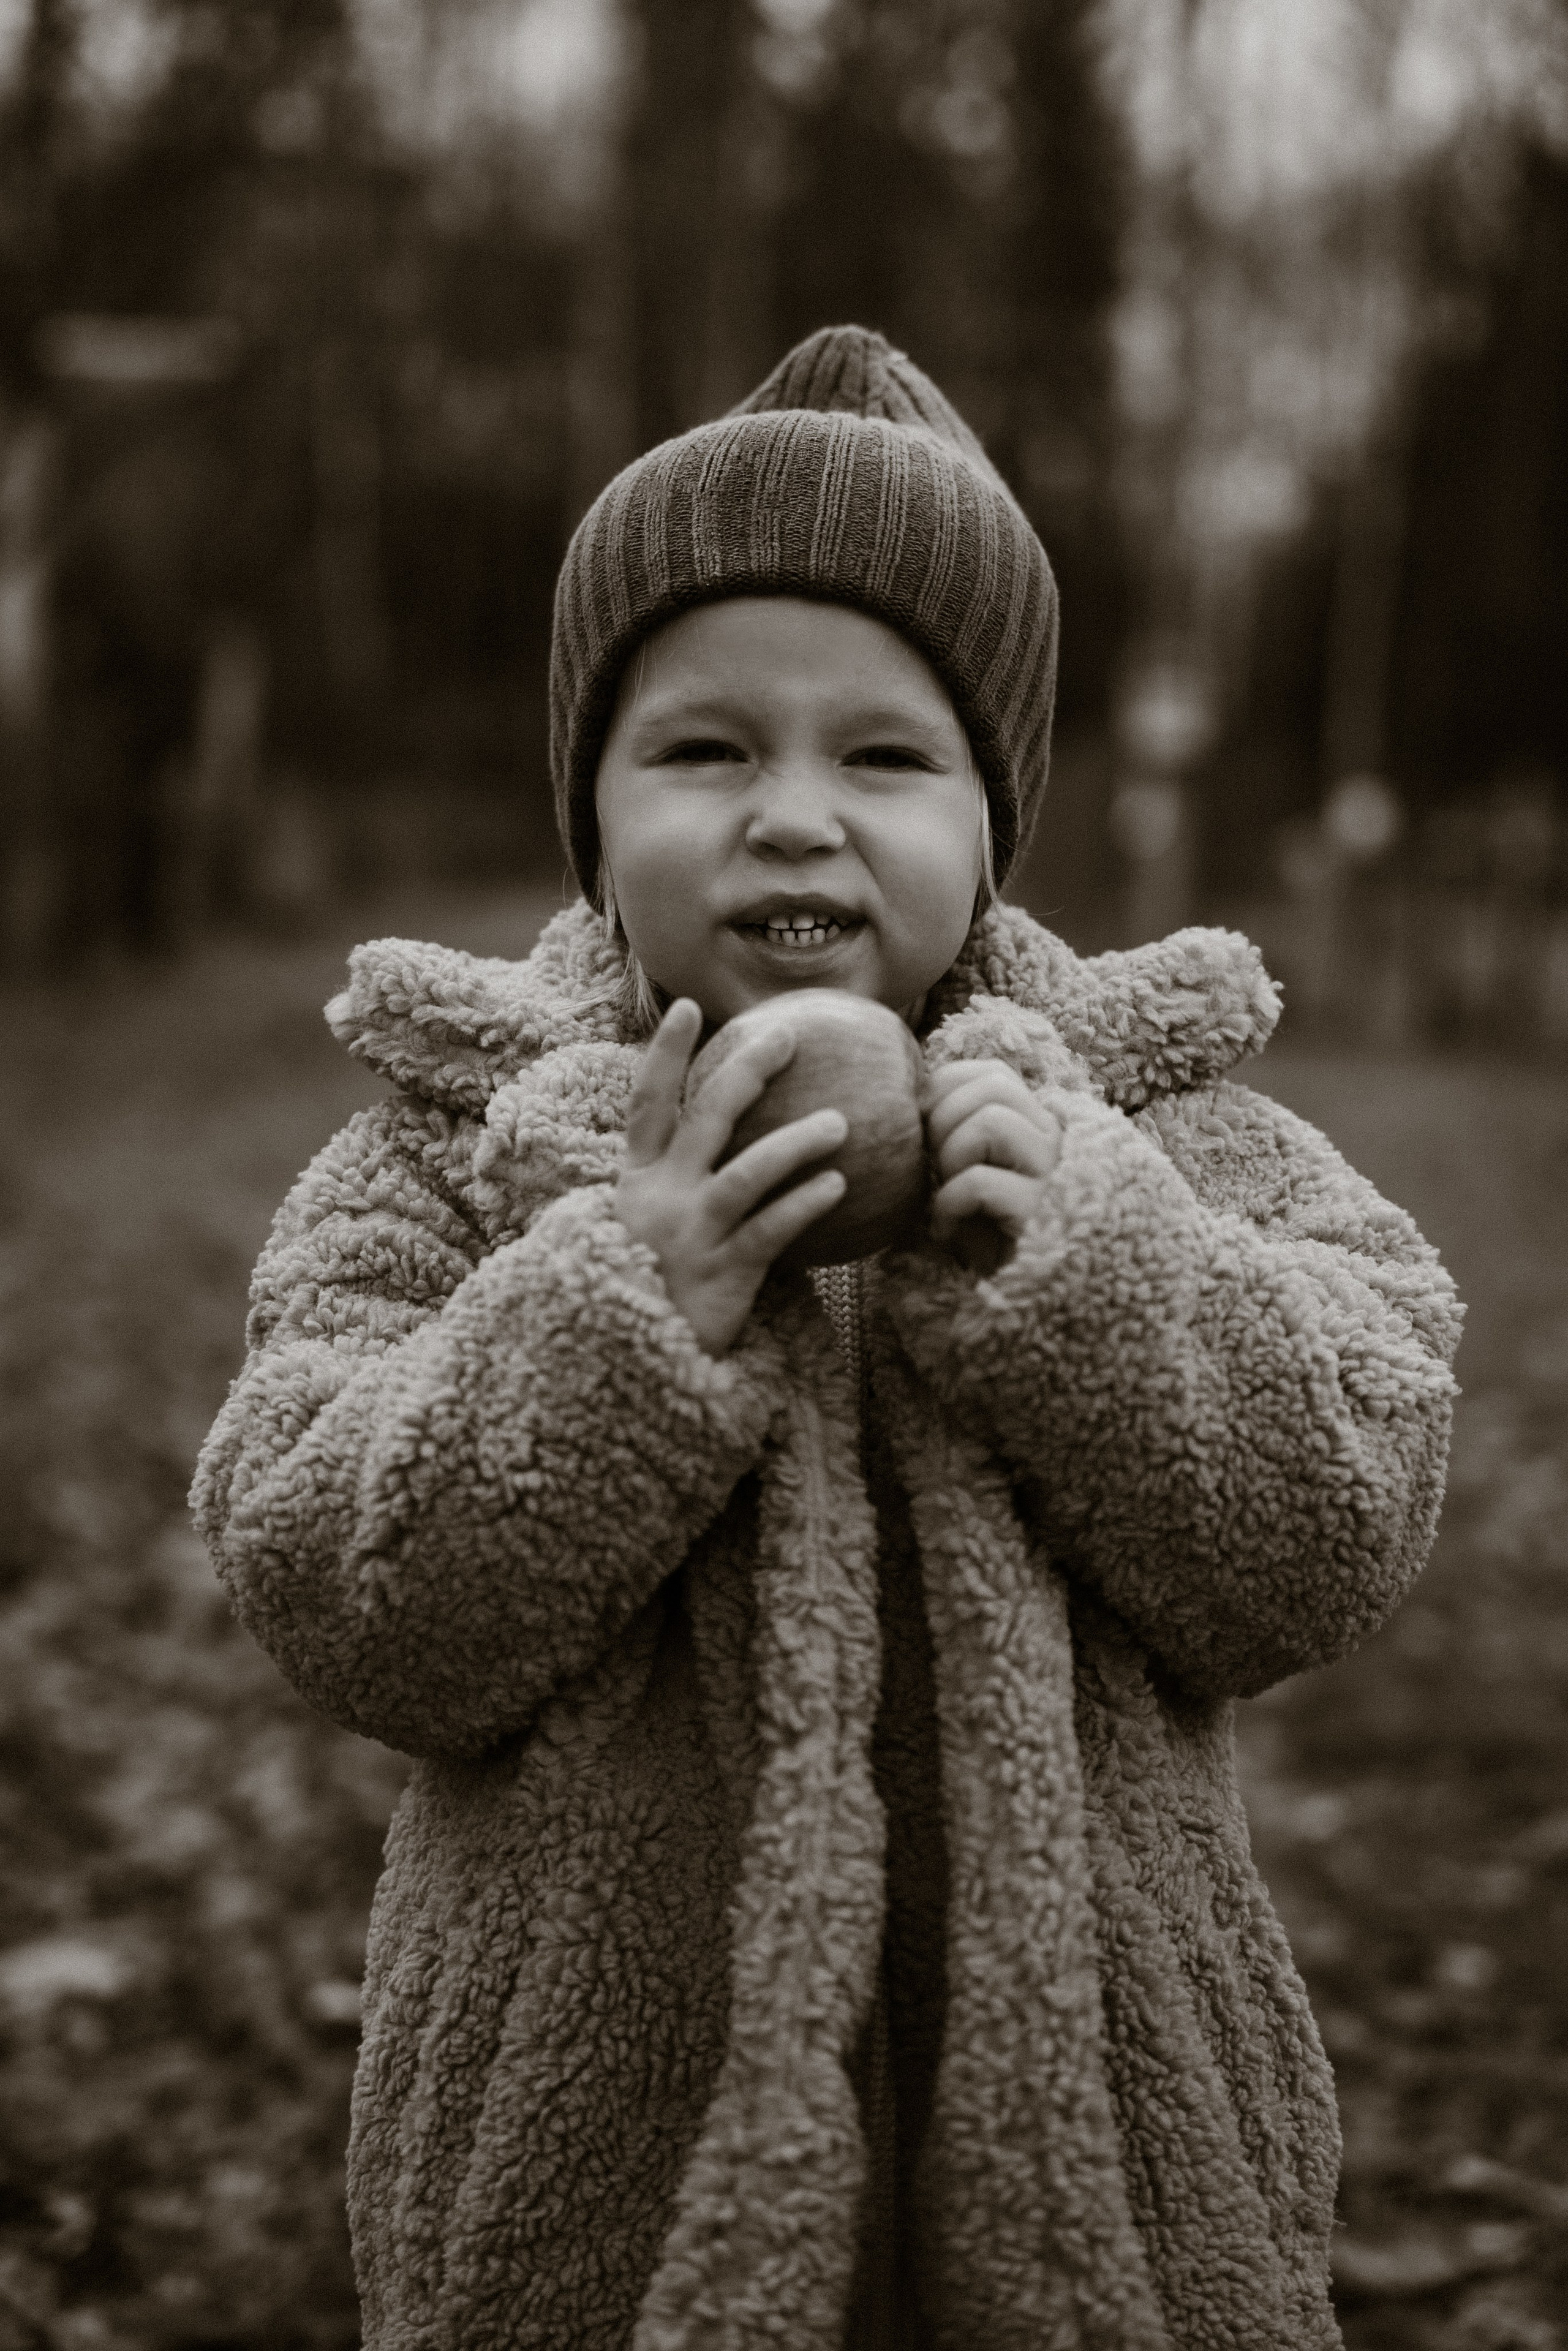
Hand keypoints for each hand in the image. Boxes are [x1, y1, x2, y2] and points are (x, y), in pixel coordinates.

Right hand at [615, 999, 848, 1356]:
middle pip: (707, 1117)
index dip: (666, 1052)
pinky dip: (804, 1204)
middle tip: (790, 1036)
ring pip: (748, 1171)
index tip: (690, 1007)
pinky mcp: (722, 1273)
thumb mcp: (641, 1228)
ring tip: (841, 1124)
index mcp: (636, 1180)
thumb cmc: (646, 1286)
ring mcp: (690, 1234)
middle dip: (749, 1069)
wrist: (626, 1360)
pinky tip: (839, 1186)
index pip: (647, 1103)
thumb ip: (670, 1185)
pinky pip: (771, 1230)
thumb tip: (720, 1143)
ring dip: (797, 1141)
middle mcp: (660, 1197)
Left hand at [924, 1059, 1062, 1272]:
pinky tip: (948, 1231)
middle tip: (934, 1165)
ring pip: (991, 1121)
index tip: (925, 1127)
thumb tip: (915, 1097)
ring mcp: (1052, 1175)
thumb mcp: (967, 1173)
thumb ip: (955, 1131)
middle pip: (994, 1086)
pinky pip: (980, 1182)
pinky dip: (949, 1204)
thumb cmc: (982, 1232)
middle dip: (945, 1118)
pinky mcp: (1041, 1213)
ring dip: (951, 1156)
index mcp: (1035, 1126)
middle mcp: (1053, 1142)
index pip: (993, 1072)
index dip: (946, 1087)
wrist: (1016, 1297)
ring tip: (948, 1194)